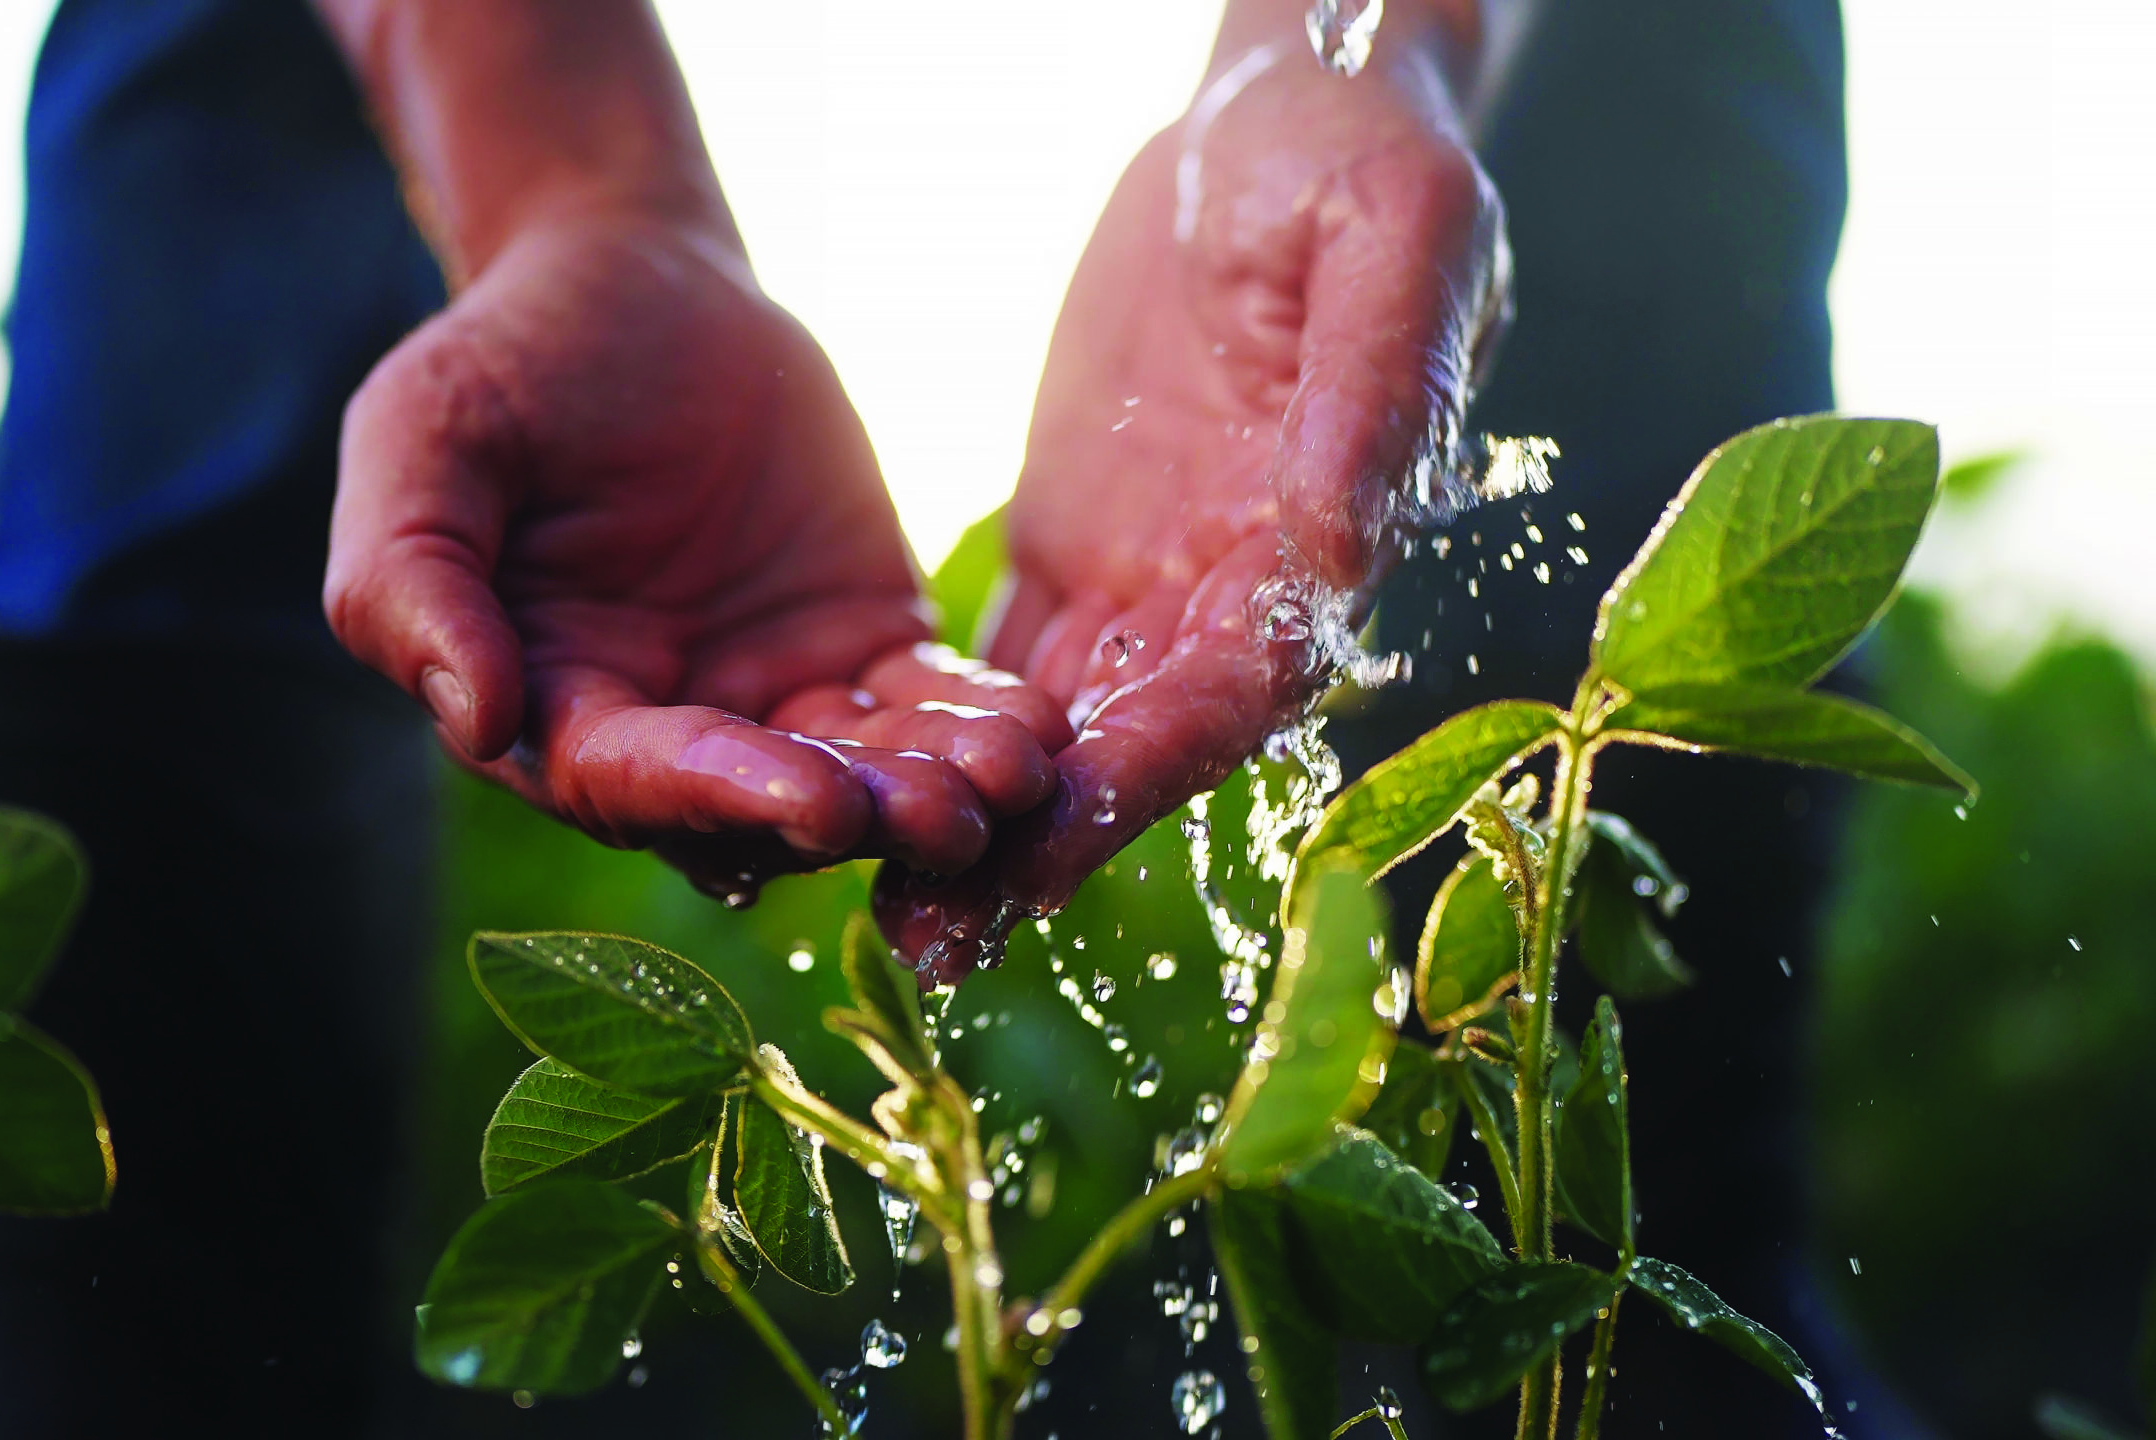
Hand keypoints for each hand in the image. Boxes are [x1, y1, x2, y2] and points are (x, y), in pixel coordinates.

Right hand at [324, 210, 1070, 898]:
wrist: (632, 277)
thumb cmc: (503, 362)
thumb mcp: (421, 443)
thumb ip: (413, 580)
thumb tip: (472, 719)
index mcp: (553, 711)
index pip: (637, 781)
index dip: (724, 796)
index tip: (816, 800)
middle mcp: (671, 730)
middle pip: (766, 807)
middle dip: (859, 814)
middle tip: (945, 815)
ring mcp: (776, 695)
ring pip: (860, 770)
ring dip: (934, 788)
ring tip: (1010, 780)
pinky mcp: (863, 640)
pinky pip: (926, 701)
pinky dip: (978, 723)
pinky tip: (1037, 732)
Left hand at [877, 39, 1509, 982]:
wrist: (1277, 115)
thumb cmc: (1358, 158)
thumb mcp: (1391, 241)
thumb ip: (1371, 393)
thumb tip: (1339, 546)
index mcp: (1324, 528)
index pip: (1242, 678)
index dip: (1157, 759)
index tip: (1058, 832)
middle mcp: (1240, 587)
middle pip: (1142, 743)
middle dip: (1047, 842)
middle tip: (941, 938)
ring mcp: (1154, 579)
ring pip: (1066, 731)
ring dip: (986, 825)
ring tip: (891, 916)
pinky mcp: (1078, 550)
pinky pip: (1009, 668)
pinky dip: (947, 741)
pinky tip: (868, 806)